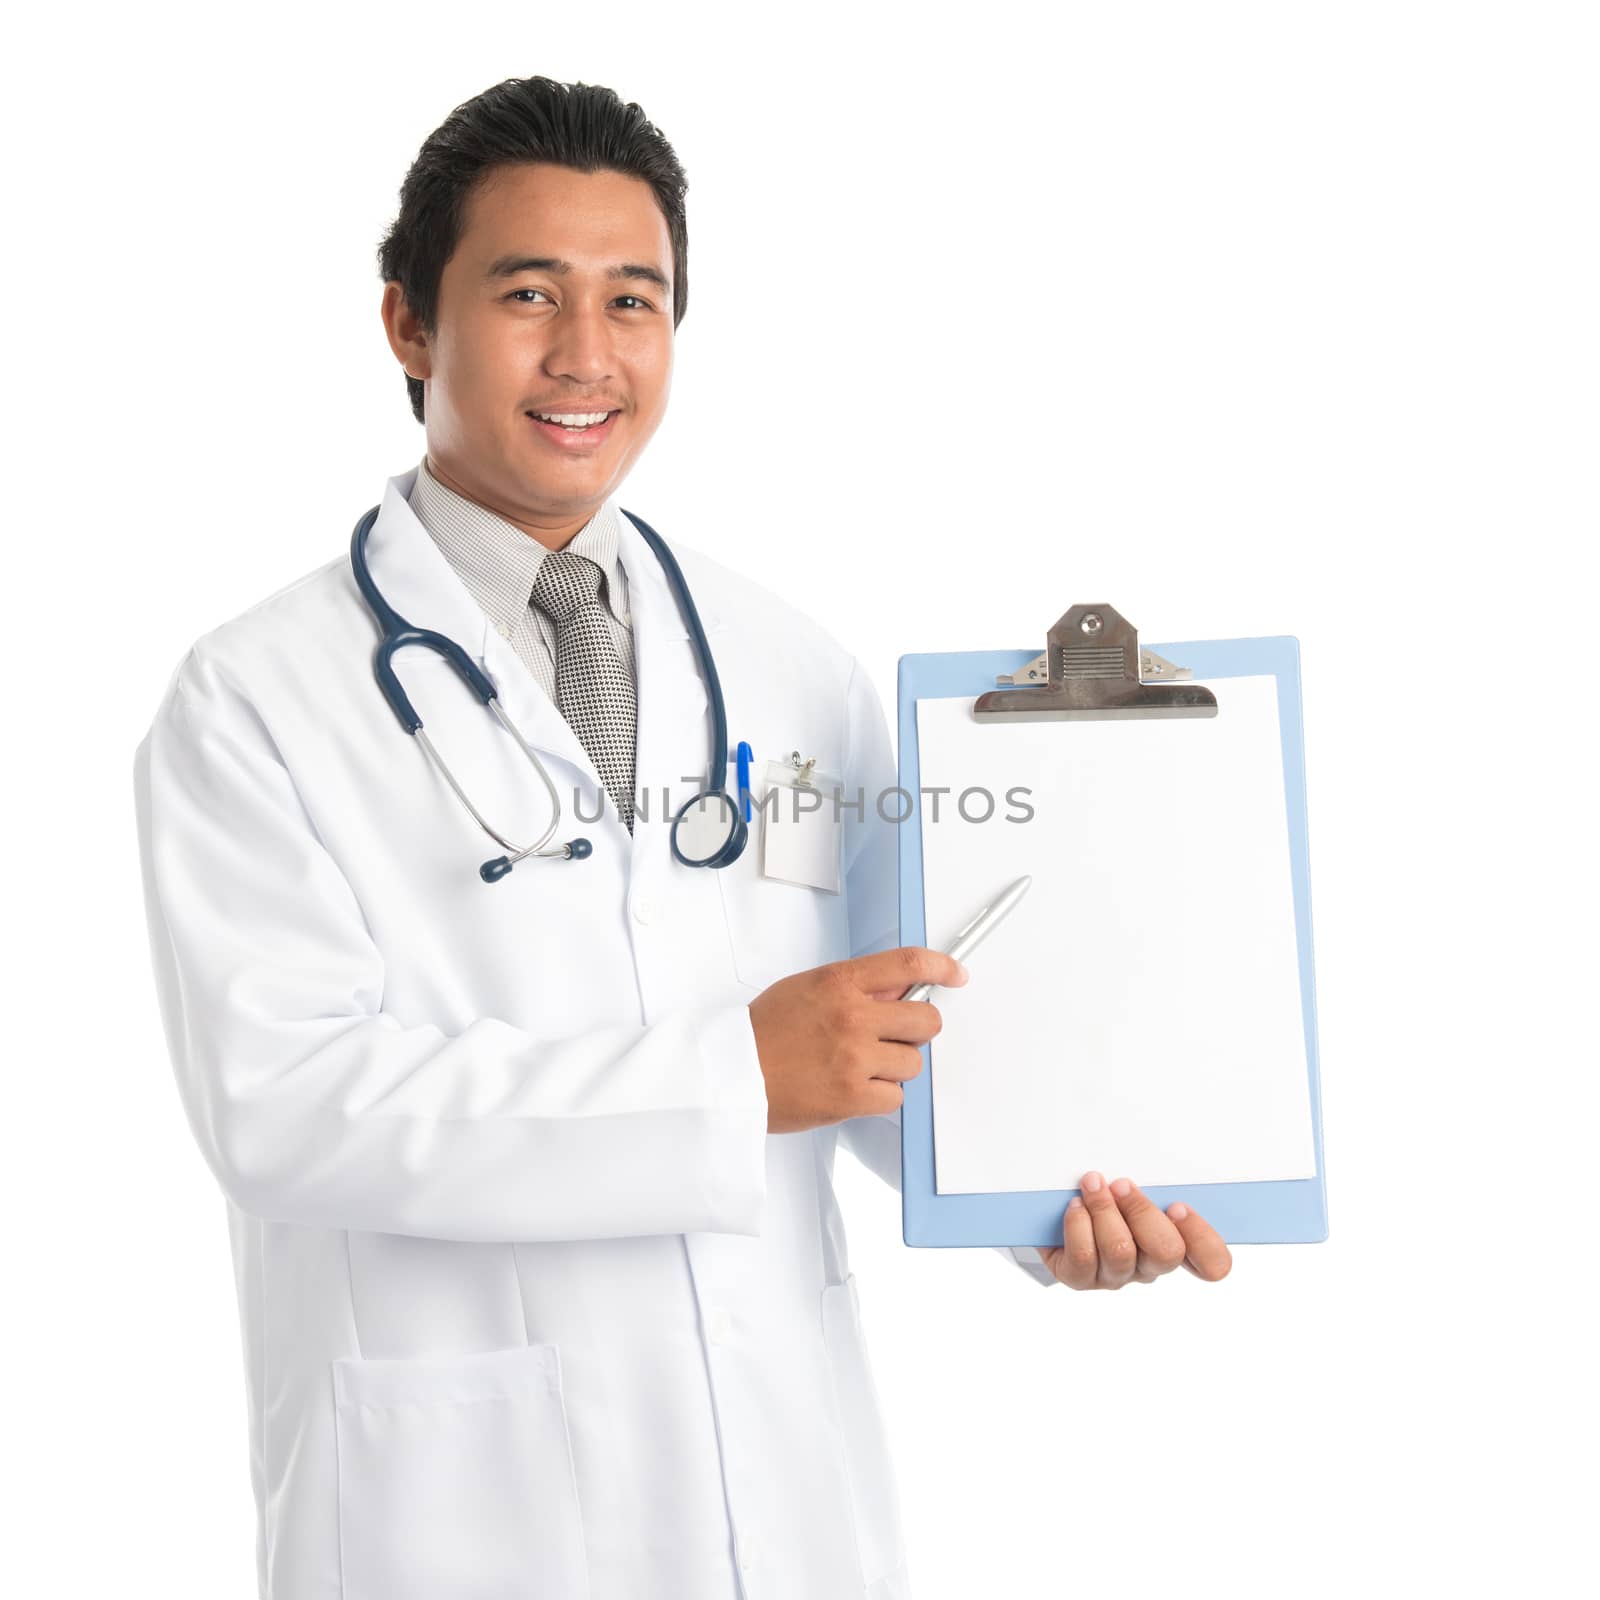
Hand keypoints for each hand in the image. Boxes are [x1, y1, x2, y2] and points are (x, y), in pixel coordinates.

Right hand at [748, 947, 965, 1133]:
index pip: (907, 965)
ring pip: (913, 1063)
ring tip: (861, 1067)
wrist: (730, 1074)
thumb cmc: (762, 1032)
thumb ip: (854, 988)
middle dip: (918, 1030)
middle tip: (896, 1037)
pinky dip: (880, 1096)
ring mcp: (854, 1058)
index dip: (941, 967)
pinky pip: (895, 1097)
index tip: (954, 975)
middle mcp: (852, 1016)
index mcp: (840, 982)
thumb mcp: (806, 988)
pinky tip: (854, 1088)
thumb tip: (897, 992)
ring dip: (895, 1067)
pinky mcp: (852, 1096)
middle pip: (925, 1020)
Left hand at [1035, 1172, 1231, 1289]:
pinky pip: (1085, 1256)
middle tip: (1123, 1185)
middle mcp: (1150, 1266)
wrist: (1053, 1211)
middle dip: (1143, 1212)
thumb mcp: (1134, 1182)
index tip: (1177, 1204)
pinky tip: (1075, 1204)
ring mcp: (1116, 1276)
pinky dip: (1079, 1224)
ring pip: (1121, 1250)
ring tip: (1092, 1184)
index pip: (1214, 1264)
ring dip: (1105, 1209)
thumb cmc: (1105, 1191)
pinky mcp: (1080, 1278)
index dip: (1202, 1238)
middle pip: (1167, 1252)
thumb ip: (1154, 1179)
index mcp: (1176, 1243)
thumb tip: (1158, 1150)